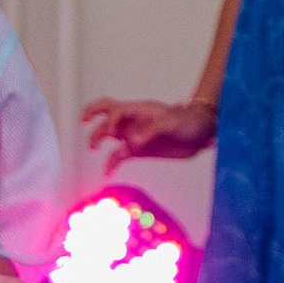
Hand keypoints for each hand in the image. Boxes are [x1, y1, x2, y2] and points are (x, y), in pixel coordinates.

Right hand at [81, 97, 215, 171]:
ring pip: (110, 135)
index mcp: (140, 110)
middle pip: (108, 113)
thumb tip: (133, 141)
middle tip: (83, 121)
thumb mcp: (172, 123)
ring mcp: (135, 135)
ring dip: (99, 138)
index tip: (111, 133)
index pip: (117, 110)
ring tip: (93, 150)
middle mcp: (134, 121)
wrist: (200, 134)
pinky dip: (111, 163)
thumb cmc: (188, 122)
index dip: (110, 120)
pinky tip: (107, 172)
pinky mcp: (139, 150)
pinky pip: (119, 155)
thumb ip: (152, 130)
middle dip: (93, 114)